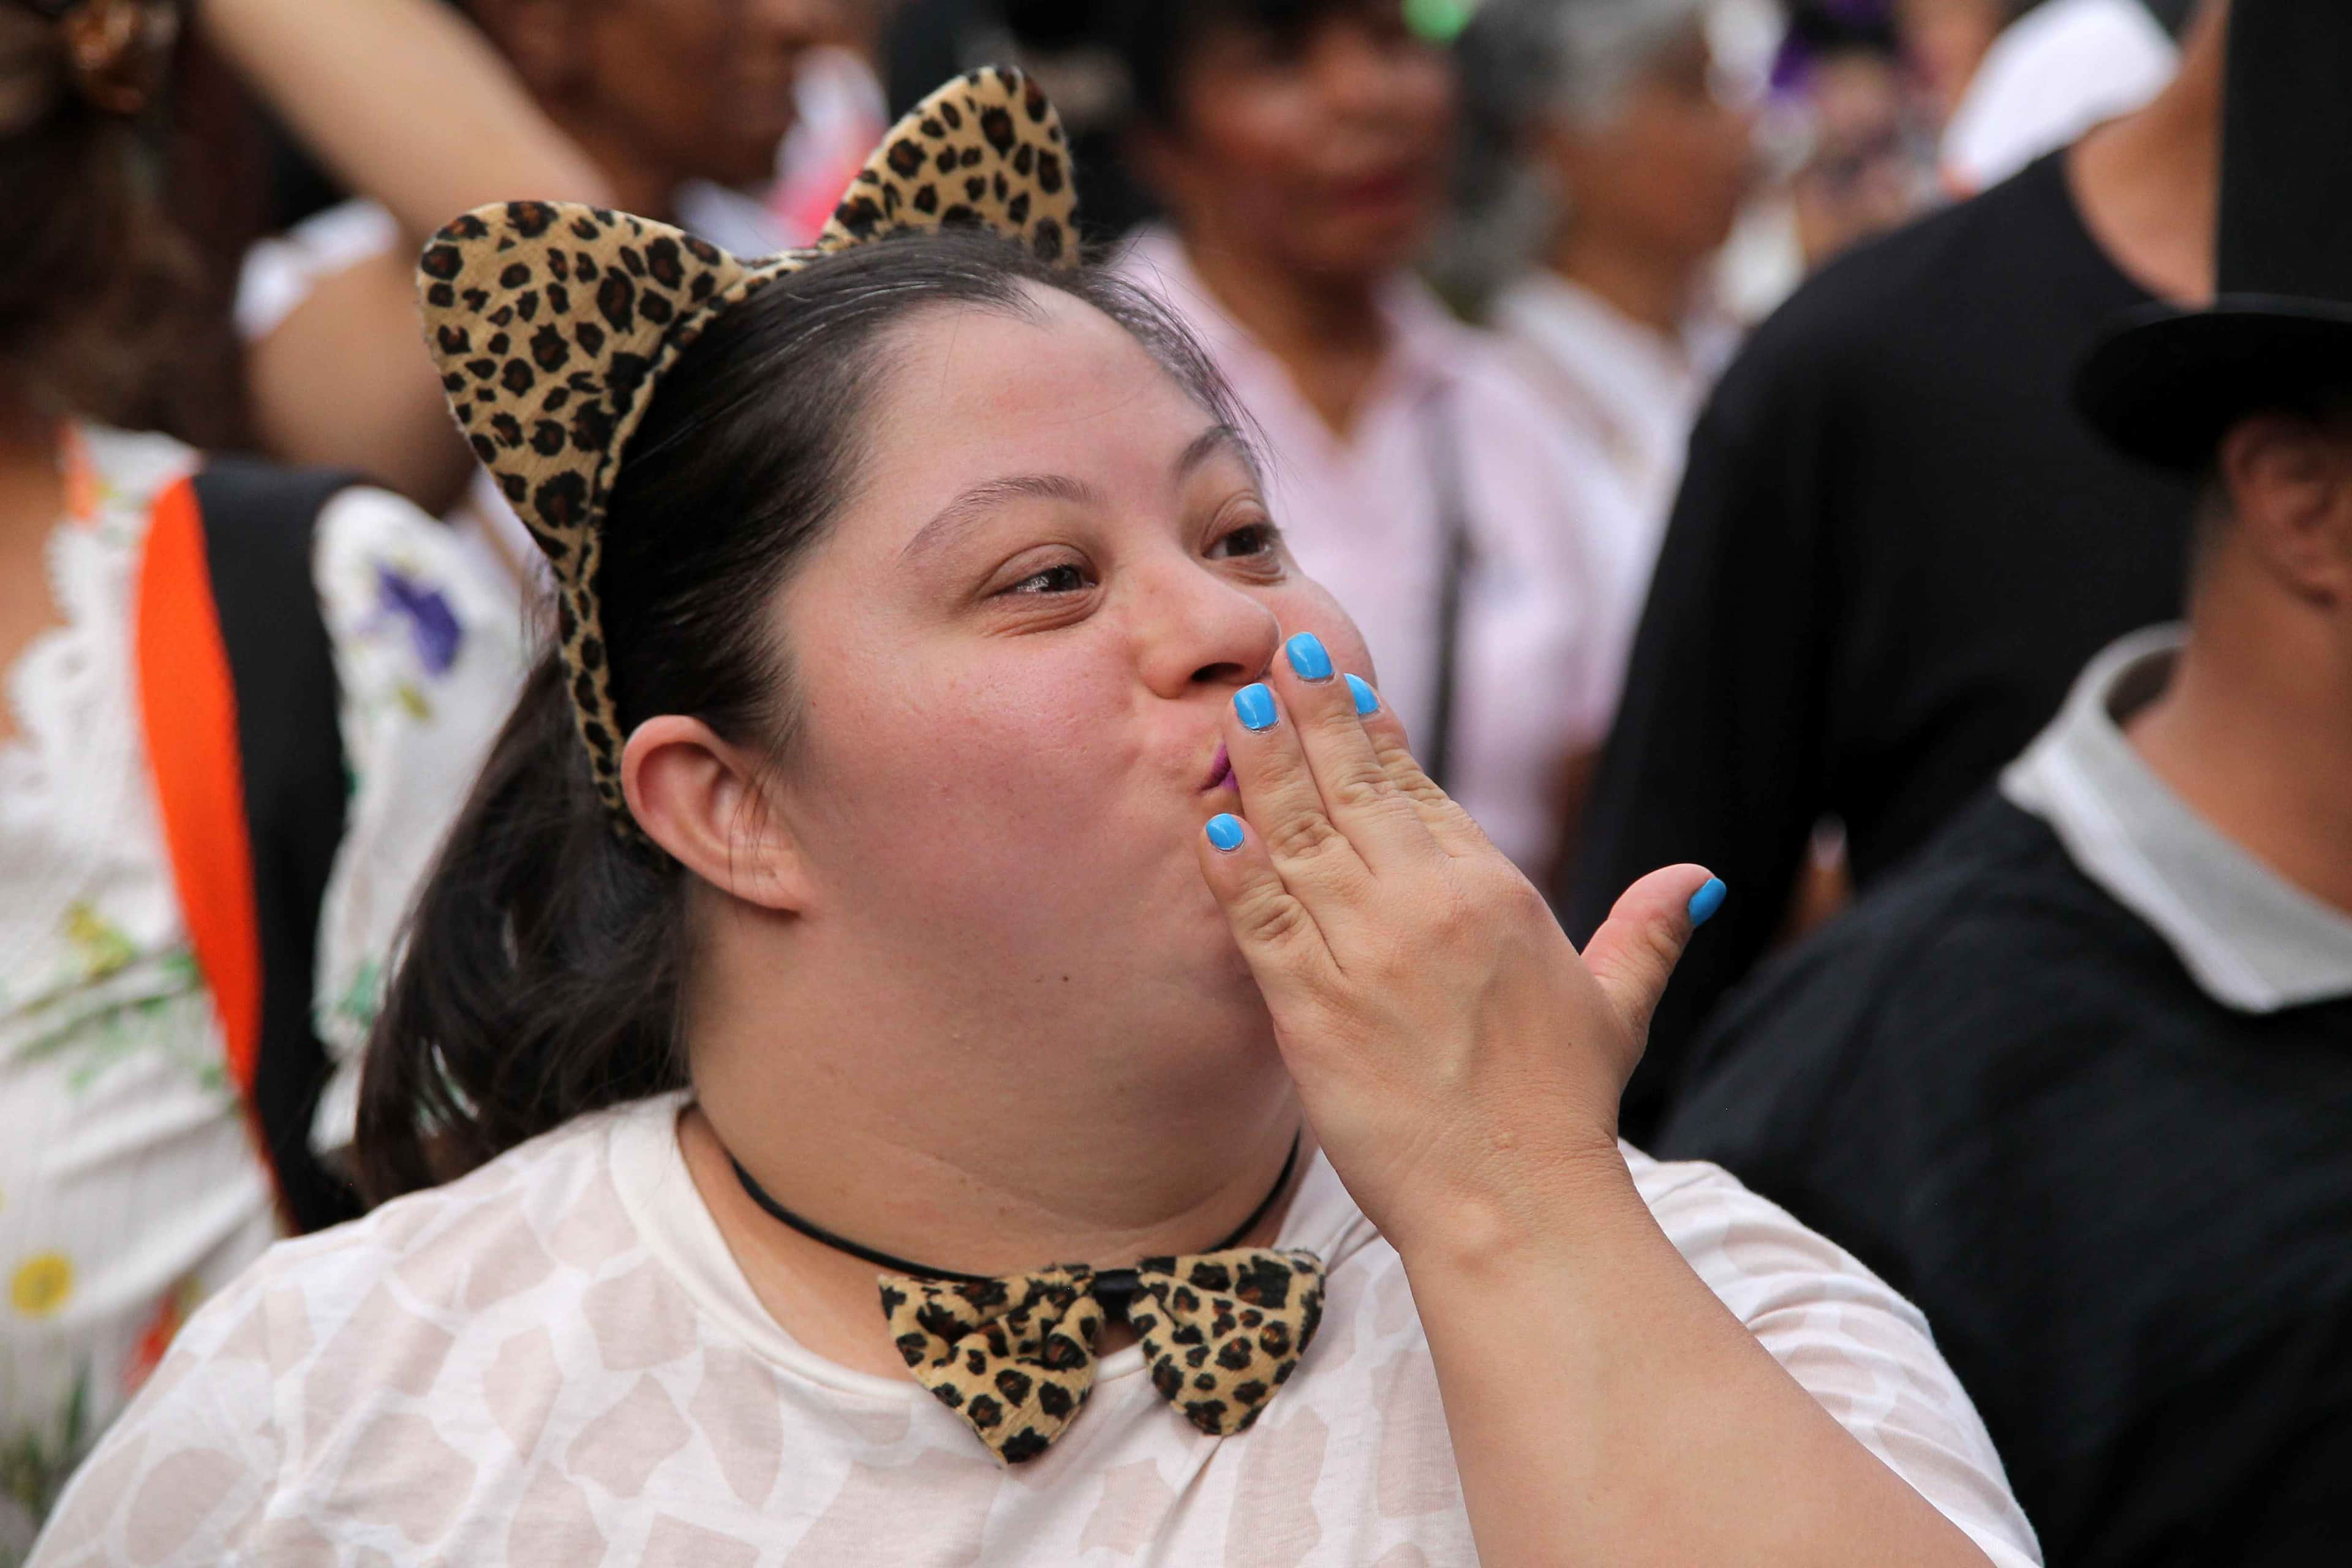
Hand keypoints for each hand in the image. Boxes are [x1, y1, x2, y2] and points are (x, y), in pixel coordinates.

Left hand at [1195, 633, 1717, 1255]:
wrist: (1513, 1204)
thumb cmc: (1562, 1112)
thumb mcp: (1616, 1007)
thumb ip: (1647, 932)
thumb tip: (1703, 879)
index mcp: (1494, 894)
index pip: (1419, 792)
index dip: (1375, 735)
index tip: (1345, 686)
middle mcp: (1425, 907)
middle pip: (1355, 790)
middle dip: (1314, 718)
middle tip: (1282, 657)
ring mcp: (1362, 954)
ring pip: (1298, 835)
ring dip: (1262, 766)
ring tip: (1238, 708)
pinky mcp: (1308, 1008)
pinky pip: (1259, 919)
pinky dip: (1234, 867)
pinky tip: (1213, 820)